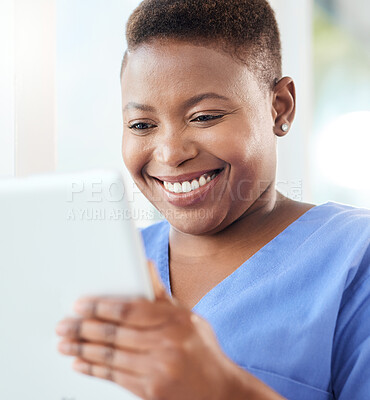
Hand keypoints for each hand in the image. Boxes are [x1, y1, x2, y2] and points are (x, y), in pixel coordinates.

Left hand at [56, 261, 283, 399]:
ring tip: (64, 343)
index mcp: (175, 321)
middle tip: (65, 324)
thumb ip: (162, 294)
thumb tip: (144, 265)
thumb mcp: (188, 318)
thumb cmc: (202, 350)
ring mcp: (158, 369)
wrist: (219, 391)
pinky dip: (94, 370)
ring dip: (82, 349)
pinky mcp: (150, 391)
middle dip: (84, 328)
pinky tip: (80, 364)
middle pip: (115, 333)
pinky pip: (115, 377)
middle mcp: (166, 344)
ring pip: (110, 356)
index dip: (102, 306)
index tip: (82, 304)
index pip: (130, 309)